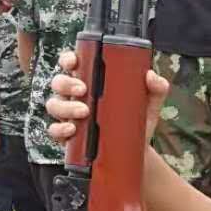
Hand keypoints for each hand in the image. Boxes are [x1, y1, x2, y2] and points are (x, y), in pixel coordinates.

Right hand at [47, 50, 168, 144]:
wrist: (137, 151)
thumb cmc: (137, 121)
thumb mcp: (149, 103)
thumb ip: (156, 88)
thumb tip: (151, 76)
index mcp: (91, 81)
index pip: (72, 64)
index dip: (68, 59)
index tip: (75, 62)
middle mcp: (76, 96)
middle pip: (59, 82)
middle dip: (67, 83)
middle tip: (84, 90)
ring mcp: (70, 115)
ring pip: (54, 104)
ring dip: (65, 106)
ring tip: (84, 112)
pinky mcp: (68, 136)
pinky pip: (54, 130)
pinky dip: (60, 129)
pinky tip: (72, 129)